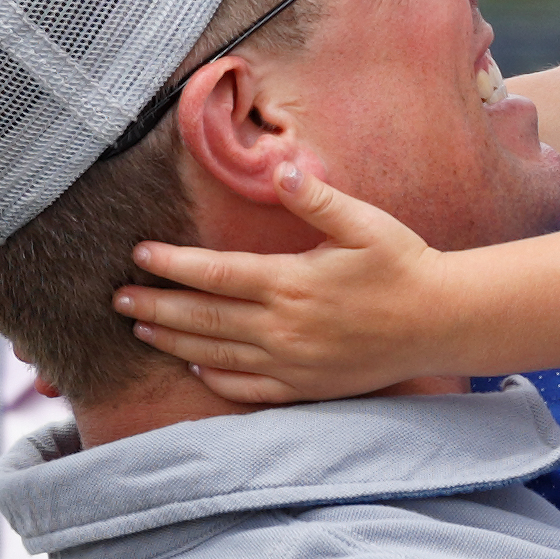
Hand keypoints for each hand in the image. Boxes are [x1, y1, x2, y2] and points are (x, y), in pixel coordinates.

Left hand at [113, 165, 456, 402]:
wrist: (442, 321)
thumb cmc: (404, 265)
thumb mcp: (365, 222)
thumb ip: (316, 199)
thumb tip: (279, 170)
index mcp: (292, 283)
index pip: (215, 275)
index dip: (172, 266)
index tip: (139, 255)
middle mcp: (284, 328)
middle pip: (204, 318)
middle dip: (156, 306)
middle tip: (117, 298)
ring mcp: (293, 363)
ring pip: (217, 354)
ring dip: (174, 341)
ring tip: (140, 328)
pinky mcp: (307, 387)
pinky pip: (248, 389)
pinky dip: (216, 379)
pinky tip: (195, 367)